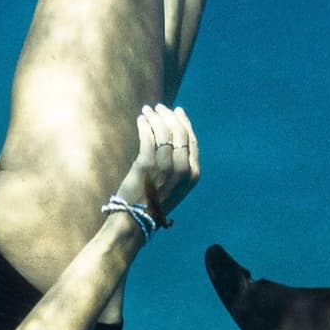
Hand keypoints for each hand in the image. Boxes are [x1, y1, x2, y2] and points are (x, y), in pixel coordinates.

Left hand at [125, 103, 200, 224]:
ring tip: (146, 111)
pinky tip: (141, 120)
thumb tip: (173, 134)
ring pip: (162, 130)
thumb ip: (179, 164)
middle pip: (179, 132)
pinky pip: (147, 135)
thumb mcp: (175, 186)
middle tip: (158, 107)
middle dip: (169, 115)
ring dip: (154, 116)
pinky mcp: (147, 164)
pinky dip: (144, 124)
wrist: (136, 222)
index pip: (191, 140)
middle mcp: (182, 169)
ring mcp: (165, 167)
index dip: (184, 122)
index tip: (176, 111)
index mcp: (192, 174)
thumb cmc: (153, 204)